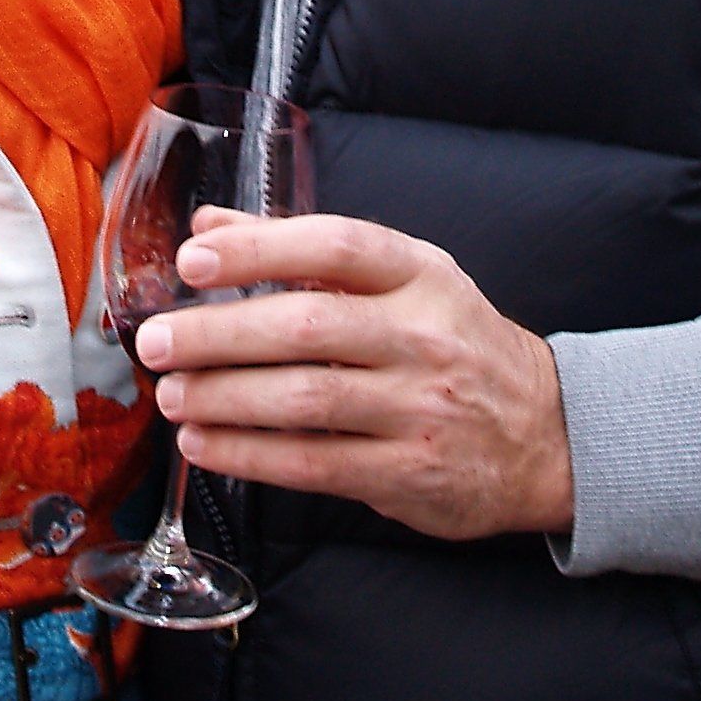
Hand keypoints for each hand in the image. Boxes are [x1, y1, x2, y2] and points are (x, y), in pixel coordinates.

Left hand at [135, 209, 572, 541]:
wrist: (545, 435)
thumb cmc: (454, 346)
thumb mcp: (401, 282)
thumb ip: (302, 252)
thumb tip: (207, 227)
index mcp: (421, 275)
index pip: (335, 246)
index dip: (260, 249)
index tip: (194, 260)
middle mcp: (424, 336)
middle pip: (307, 327)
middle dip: (218, 334)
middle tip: (155, 342)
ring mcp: (420, 407)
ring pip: (305, 399)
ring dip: (224, 397)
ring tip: (171, 395)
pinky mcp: (409, 473)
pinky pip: (314, 463)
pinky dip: (249, 454)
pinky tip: (204, 444)